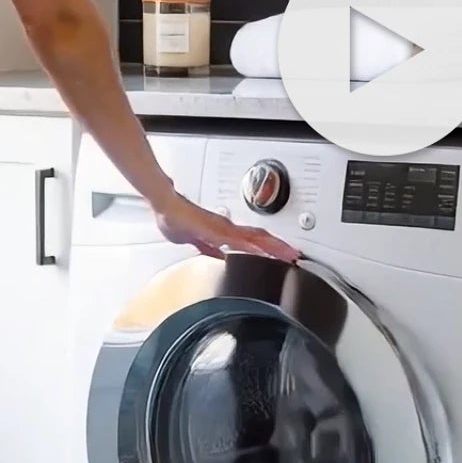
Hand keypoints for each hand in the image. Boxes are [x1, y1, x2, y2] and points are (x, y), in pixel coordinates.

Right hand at [155, 193, 302, 262]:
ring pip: (255, 237)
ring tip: (287, 255)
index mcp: (225, 231)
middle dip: (280, 247)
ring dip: (273, 247)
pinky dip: (251, 246)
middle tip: (295, 255)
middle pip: (261, 237)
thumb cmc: (176, 218)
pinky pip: (237, 240)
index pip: (254, 239)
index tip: (283, 254)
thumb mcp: (196, 240)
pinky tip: (261, 252)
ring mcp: (224, 228)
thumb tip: (219, 255)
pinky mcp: (215, 230)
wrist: (166, 207)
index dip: (271, 246)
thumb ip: (209, 248)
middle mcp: (228, 228)